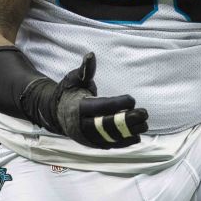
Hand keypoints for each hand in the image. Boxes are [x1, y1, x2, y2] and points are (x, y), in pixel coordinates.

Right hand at [25, 53, 148, 148]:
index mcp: (77, 107)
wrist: (56, 113)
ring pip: (109, 138)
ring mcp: (86, 137)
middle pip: (106, 126)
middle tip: (144, 114)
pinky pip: (108, 145)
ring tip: (144, 125)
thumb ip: (84, 70)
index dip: (117, 105)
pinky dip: (123, 142)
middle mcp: (81, 125)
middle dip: (126, 121)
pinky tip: (137, 137)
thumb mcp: (73, 79)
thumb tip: (91, 55)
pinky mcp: (92, 143)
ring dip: (128, 133)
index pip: (100, 107)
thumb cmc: (68, 92)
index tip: (132, 100)